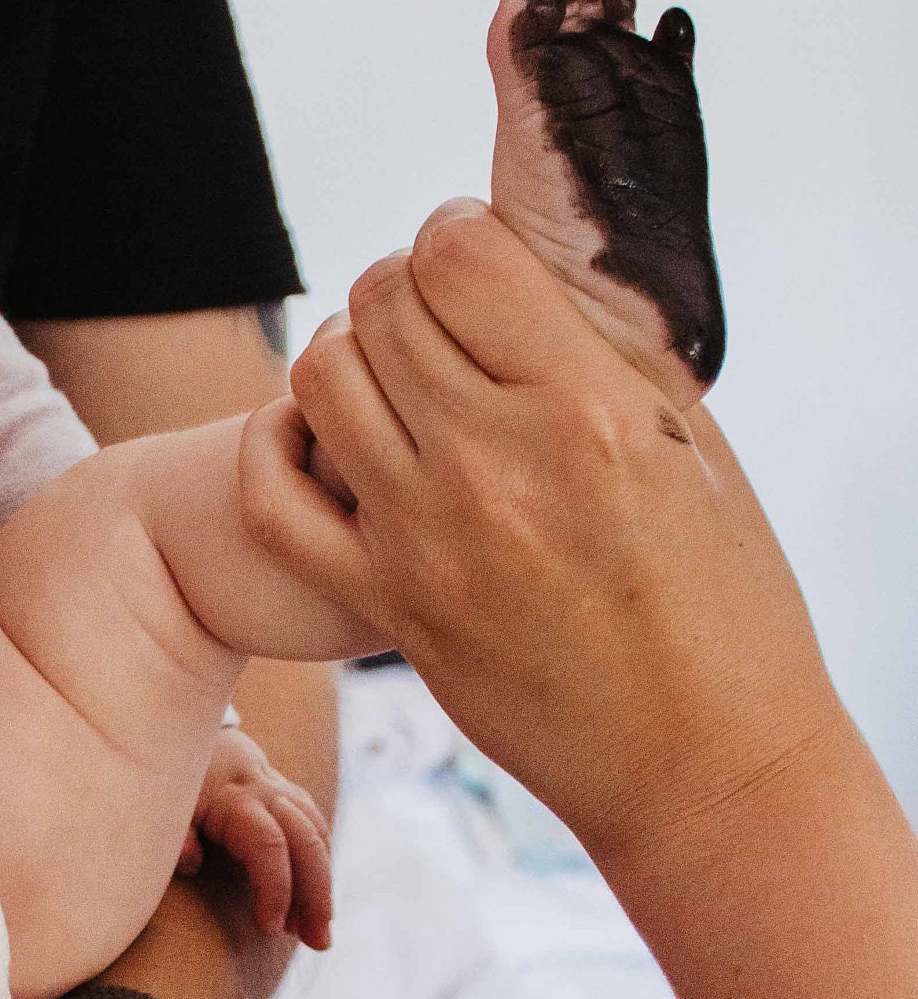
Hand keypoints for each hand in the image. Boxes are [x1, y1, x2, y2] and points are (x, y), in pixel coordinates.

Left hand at [176, 727, 332, 948]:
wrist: (183, 726)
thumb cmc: (168, 779)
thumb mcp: (160, 805)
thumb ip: (173, 835)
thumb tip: (193, 863)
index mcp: (233, 799)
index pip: (268, 846)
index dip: (276, 889)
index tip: (271, 928)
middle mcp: (265, 791)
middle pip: (307, 841)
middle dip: (316, 894)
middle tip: (317, 942)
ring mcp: (281, 789)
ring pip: (318, 834)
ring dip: (323, 885)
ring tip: (318, 933)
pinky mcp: (287, 793)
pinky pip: (315, 828)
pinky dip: (320, 864)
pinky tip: (315, 899)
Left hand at [243, 201, 842, 878]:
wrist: (705, 764)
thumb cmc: (727, 606)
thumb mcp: (697, 448)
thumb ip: (603, 354)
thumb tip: (521, 270)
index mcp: (589, 409)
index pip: (458, 251)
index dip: (455, 234)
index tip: (476, 260)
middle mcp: (494, 465)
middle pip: (377, 302)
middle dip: (402, 290)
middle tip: (440, 325)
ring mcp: (426, 540)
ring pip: (317, 377)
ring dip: (345, 354)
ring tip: (392, 380)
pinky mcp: (386, 607)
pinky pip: (270, 500)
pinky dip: (274, 446)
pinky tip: (315, 437)